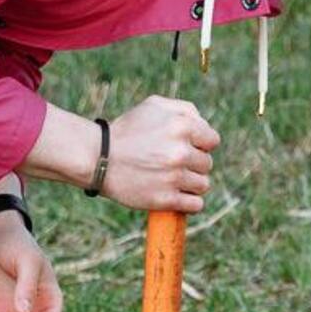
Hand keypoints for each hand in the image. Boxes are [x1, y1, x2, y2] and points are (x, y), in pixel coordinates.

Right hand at [100, 96, 219, 212]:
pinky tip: (177, 196)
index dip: (200, 144)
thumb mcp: (154, 106)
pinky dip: (189, 203)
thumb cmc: (128, 130)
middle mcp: (180, 152)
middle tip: (172, 164)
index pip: (213, 141)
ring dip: (191, 184)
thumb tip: (205, 127)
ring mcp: (173, 177)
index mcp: (182, 126)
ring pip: (203, 185)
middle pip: (207, 164)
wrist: (98, 158)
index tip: (185, 147)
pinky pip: (195, 205)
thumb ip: (186, 109)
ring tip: (173, 180)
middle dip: (193, 164)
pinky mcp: (165, 199)